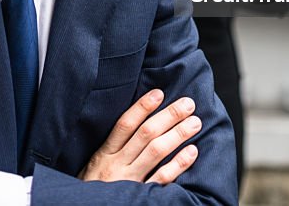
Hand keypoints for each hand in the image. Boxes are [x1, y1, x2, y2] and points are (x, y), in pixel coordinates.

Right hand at [79, 89, 200, 183]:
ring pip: (155, 152)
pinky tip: (192, 152)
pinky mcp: (140, 196)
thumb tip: (136, 120)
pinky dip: (178, 164)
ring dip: (177, 134)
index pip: (125, 124)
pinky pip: (162, 179)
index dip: (142, 107)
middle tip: (188, 104)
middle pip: (145, 134)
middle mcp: (117, 164)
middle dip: (168, 116)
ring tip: (195, 122)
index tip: (159, 93)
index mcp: (105, 153)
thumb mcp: (95, 163)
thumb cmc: (93, 186)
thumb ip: (112, 146)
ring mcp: (129, 180)